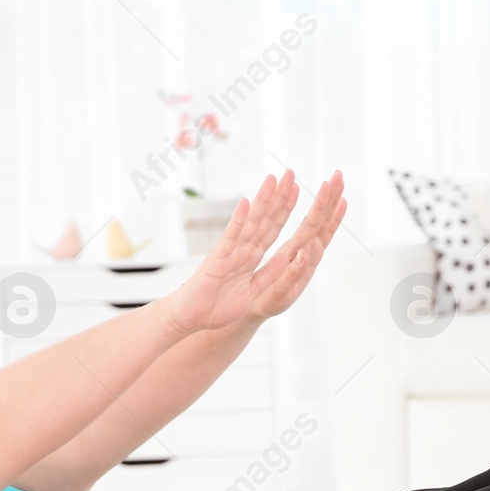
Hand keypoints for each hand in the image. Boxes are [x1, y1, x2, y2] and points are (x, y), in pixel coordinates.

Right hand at [162, 168, 344, 334]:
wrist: (191, 317)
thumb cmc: (217, 306)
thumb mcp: (252, 290)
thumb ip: (268, 273)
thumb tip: (286, 256)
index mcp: (252, 257)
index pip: (272, 229)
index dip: (286, 210)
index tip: (298, 190)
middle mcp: (243, 250)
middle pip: (265, 219)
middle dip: (279, 197)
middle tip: (290, 173)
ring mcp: (231, 252)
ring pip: (250, 222)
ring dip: (263, 200)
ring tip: (273, 179)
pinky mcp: (218, 259)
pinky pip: (231, 237)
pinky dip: (239, 220)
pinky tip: (247, 203)